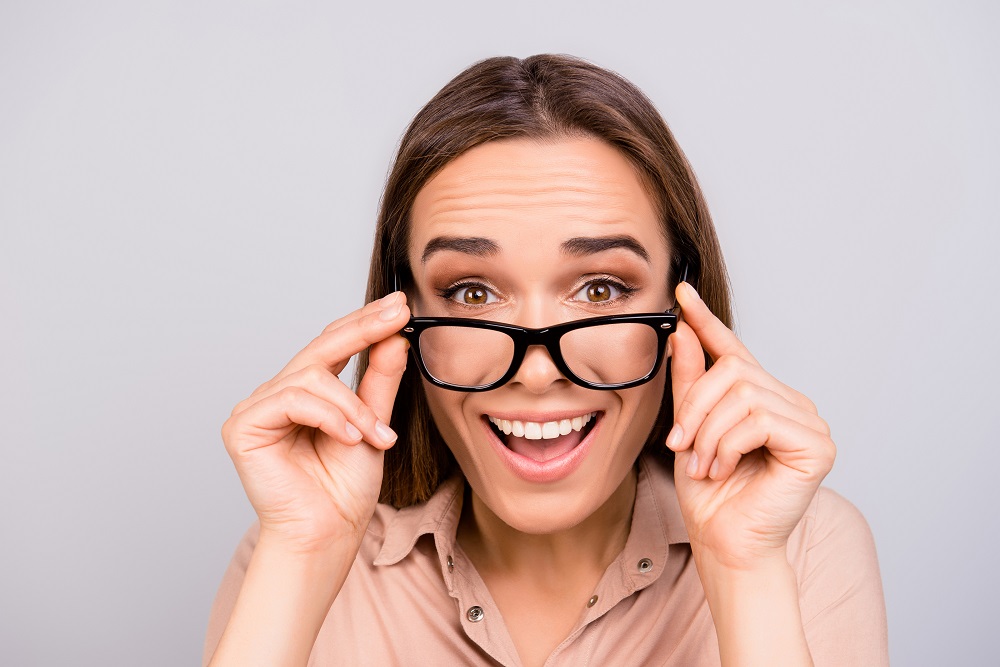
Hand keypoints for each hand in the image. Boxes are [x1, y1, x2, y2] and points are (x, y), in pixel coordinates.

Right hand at [220, 292, 410, 551]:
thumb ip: (379, 381)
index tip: (399, 305)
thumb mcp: (373, 424)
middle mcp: (279, 393)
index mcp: (308, 392)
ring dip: (352, 407)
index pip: (335, 345)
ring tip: (376, 437)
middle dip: (363, 329)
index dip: (366, 322)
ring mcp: (258, 407)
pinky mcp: (244, 426)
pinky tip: (350, 437)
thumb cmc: (345, 488)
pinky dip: (328, 416)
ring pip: (312, 378)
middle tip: (395, 315)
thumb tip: (394, 337)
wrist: (329, 533)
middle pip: (321, 347)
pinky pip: (293, 400)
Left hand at [666, 282, 835, 568]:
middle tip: (680, 444)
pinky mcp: (816, 445)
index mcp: (760, 398)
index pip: (733, 351)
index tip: (682, 293)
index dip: (707, 322)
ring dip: (710, 433)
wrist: (725, 543)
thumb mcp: (689, 429)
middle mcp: (790, 404)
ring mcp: (808, 422)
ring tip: (705, 465)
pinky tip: (726, 468)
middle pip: (733, 370)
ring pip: (742, 394)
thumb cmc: (710, 495)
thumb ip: (690, 381)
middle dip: (695, 407)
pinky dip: (729, 444)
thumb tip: (683, 331)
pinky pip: (760, 419)